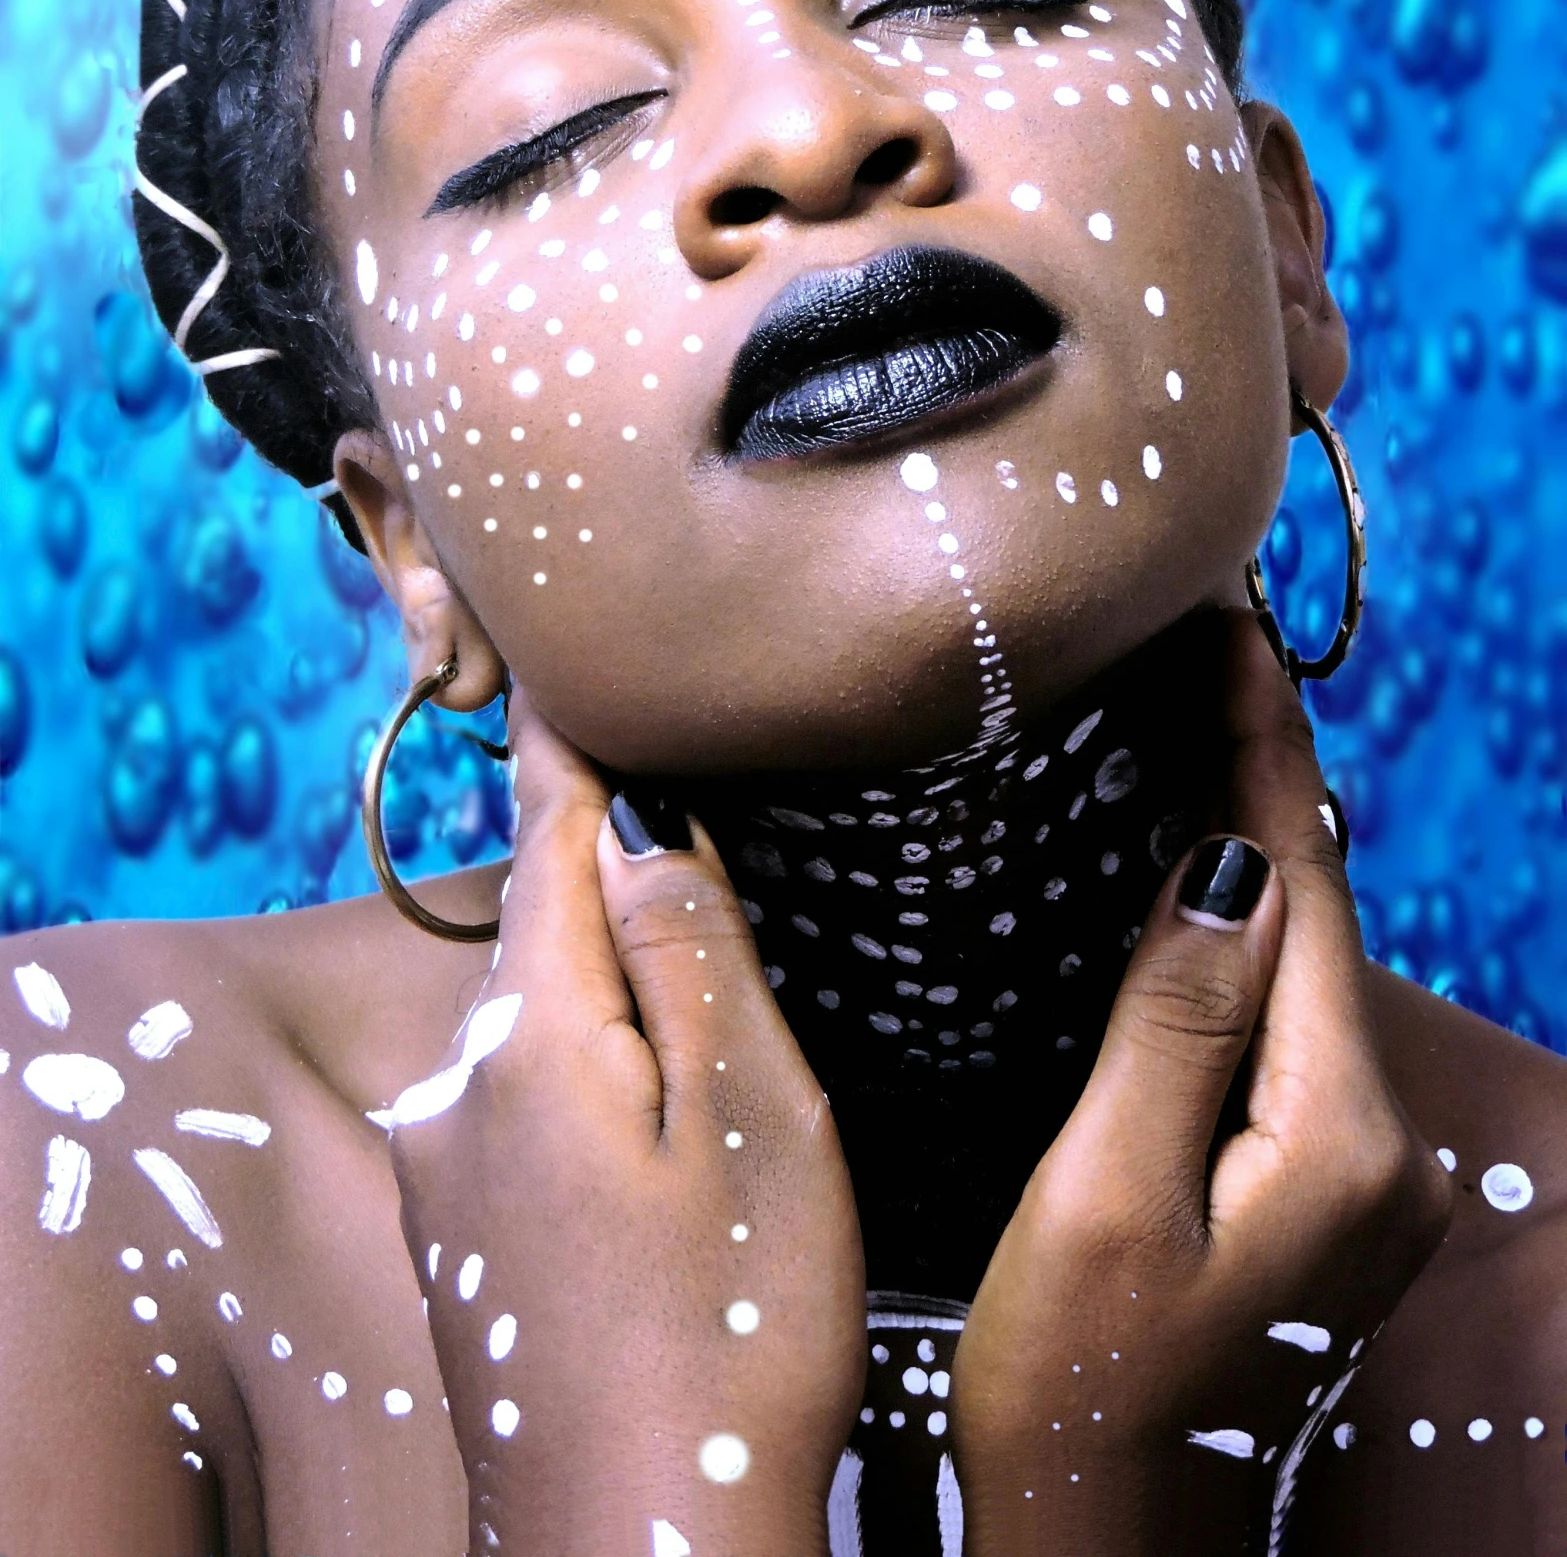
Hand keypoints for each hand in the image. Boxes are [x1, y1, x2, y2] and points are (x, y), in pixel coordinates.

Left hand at [385, 713, 864, 1556]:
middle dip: (618, 882)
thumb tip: (638, 832)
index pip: (549, 836)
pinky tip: (663, 1136)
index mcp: (528, 1038)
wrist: (643, 1552)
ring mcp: (446, 1171)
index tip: (570, 653)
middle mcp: (456, 1088)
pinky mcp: (462, 1240)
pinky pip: (528, 1099)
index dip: (575, 743)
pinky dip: (593, 1074)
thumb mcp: (753, 1123)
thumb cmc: (729, 1343)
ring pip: (542, 1019)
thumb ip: (693, 955)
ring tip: (718, 1018)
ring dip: (616, 992)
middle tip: (721, 836)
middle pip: (546, 929)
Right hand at [951, 613, 1452, 1556]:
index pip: (1305, 884)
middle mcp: (1381, 1145)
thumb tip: (1230, 857)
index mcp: (1337, 1132)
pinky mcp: (1318, 1192)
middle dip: (1264, 772)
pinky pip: (1287, 1019)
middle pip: (1320, 911)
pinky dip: (1248, 928)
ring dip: (1258, 840)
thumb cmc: (1074, 1395)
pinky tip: (1206, 876)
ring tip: (1194, 721)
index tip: (1225, 626)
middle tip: (1200, 643)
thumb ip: (1175, 1020)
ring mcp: (1361, 1174)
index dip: (1261, 746)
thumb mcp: (1104, 1197)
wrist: (1104, 1554)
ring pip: (1306, 961)